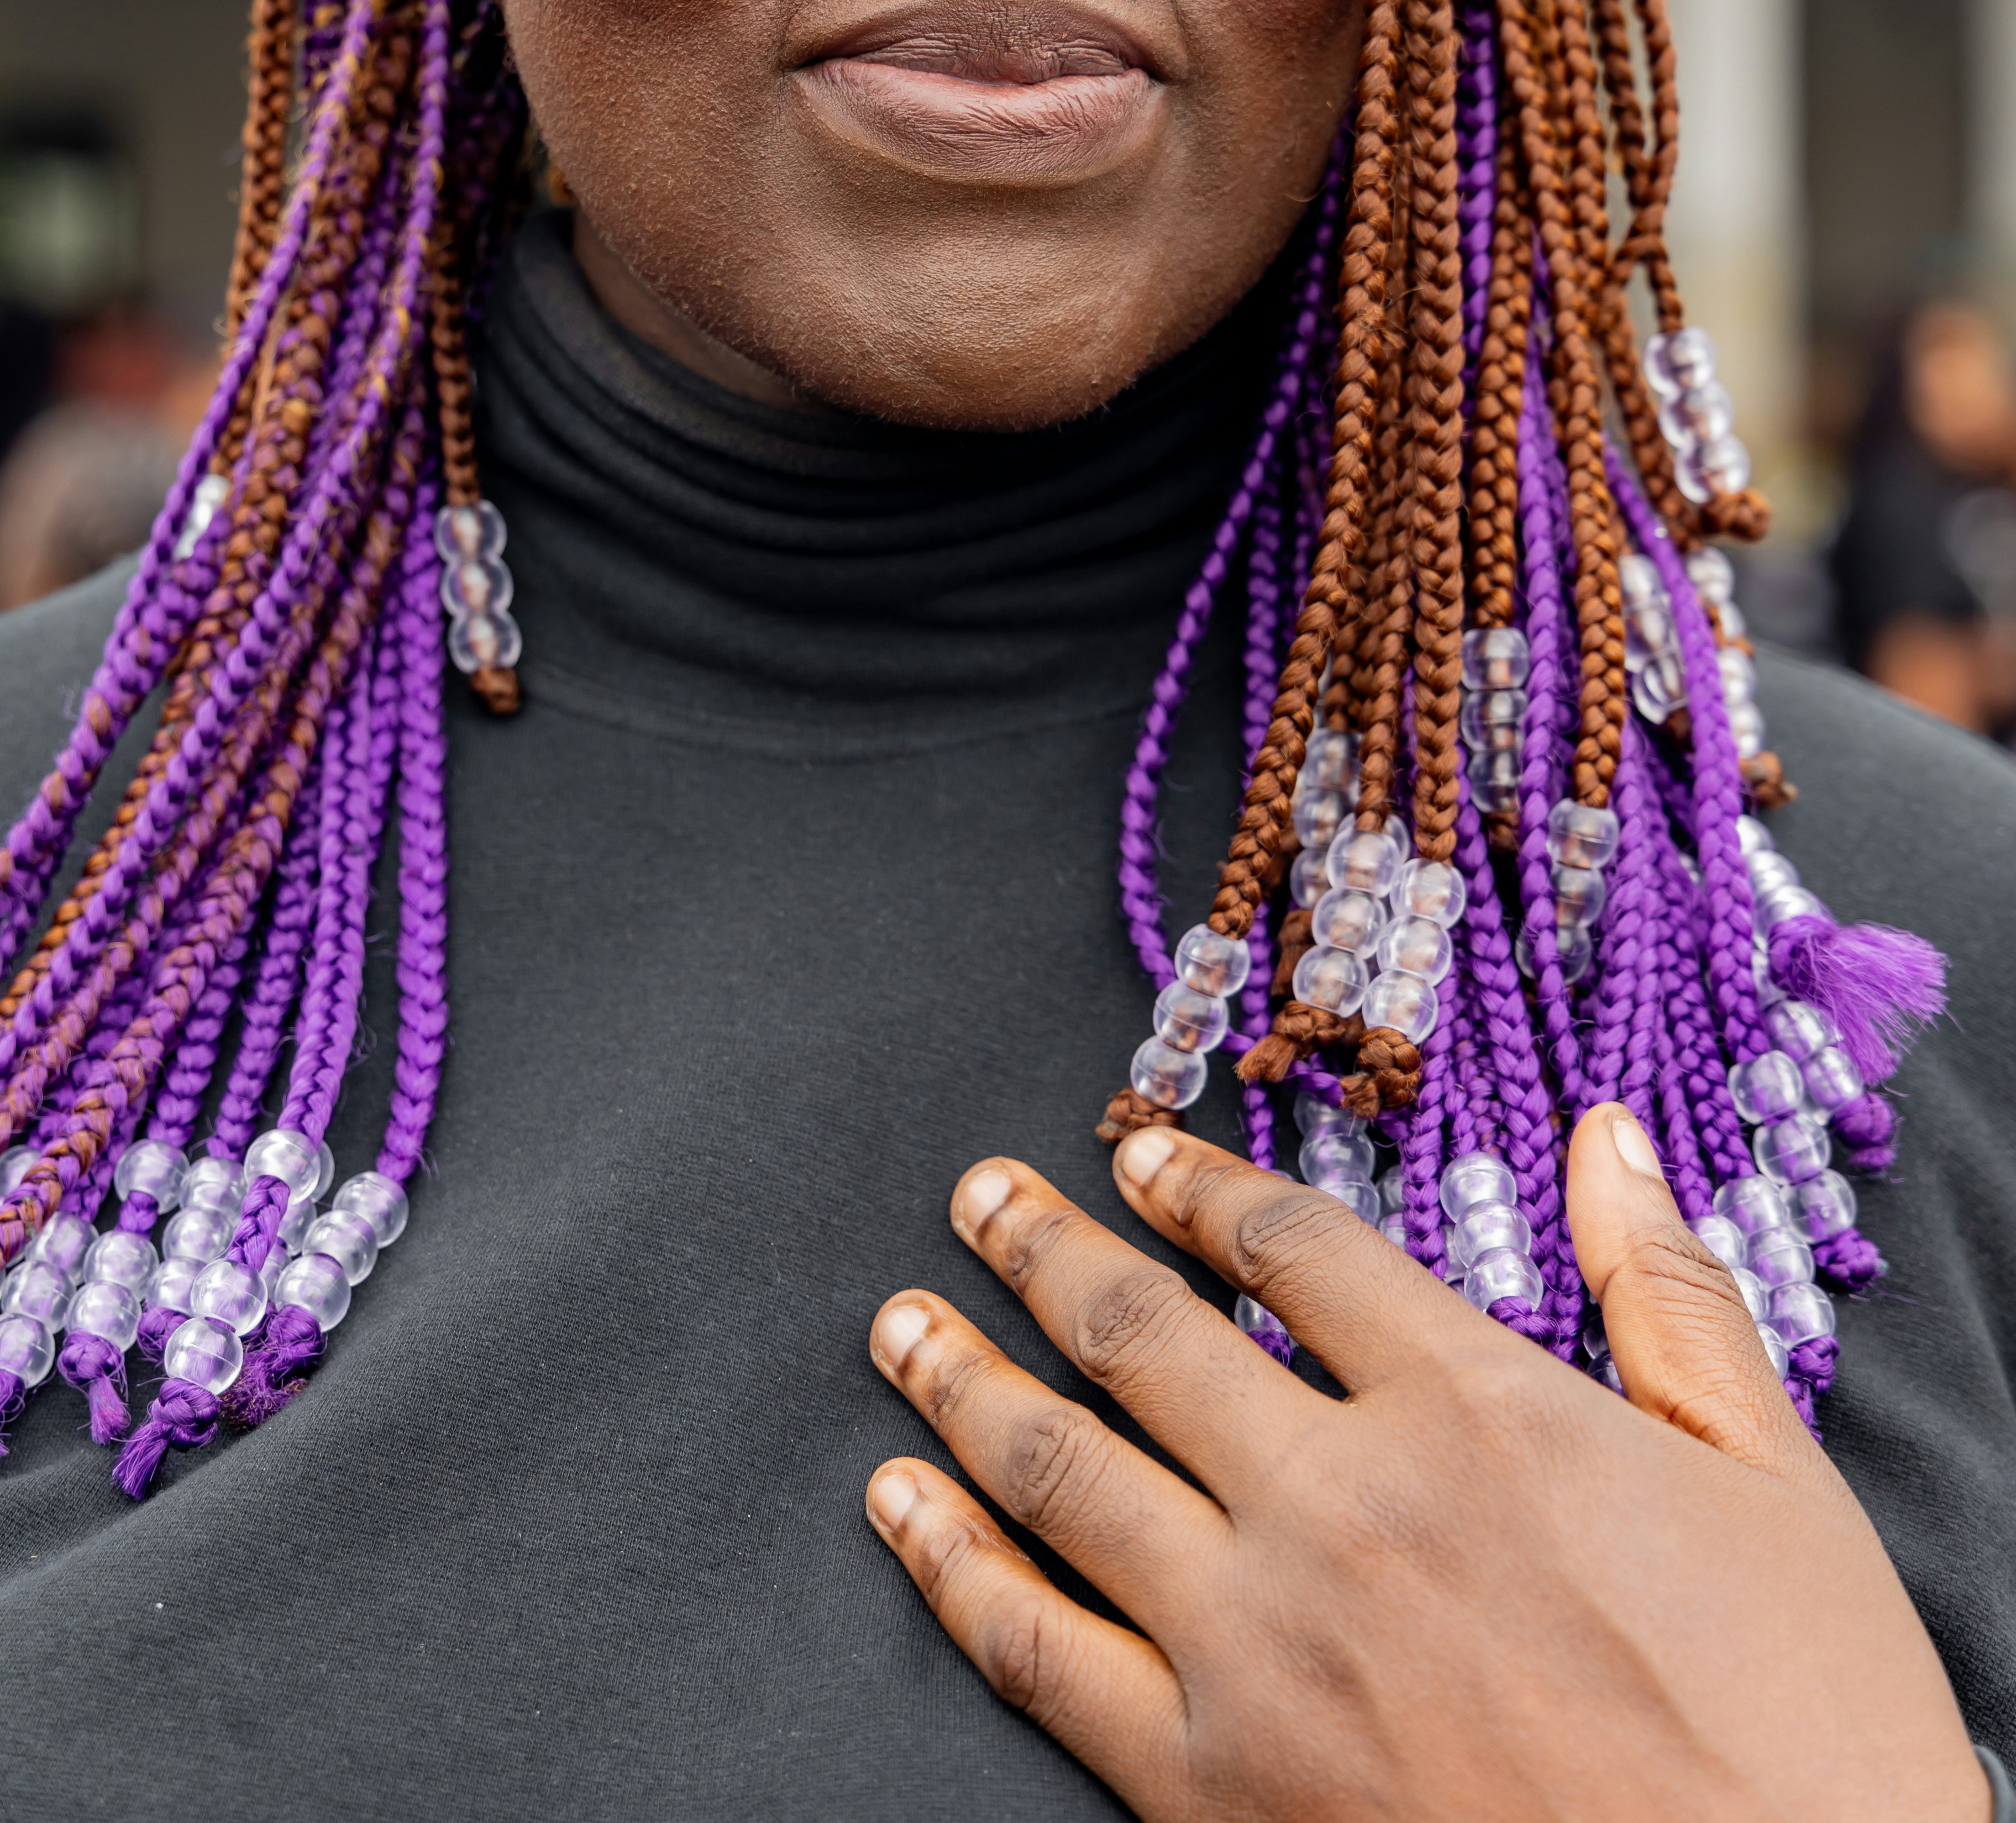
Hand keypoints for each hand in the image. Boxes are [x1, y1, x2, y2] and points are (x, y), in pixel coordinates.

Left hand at [865, 1107, 1984, 1820]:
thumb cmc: (1801, 1740)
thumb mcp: (1775, 1488)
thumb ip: (1671, 1298)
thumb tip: (1610, 1139)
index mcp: (1475, 1412)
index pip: (1297, 1250)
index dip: (1203, 1188)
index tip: (1134, 1152)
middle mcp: (1344, 1505)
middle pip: (1146, 1334)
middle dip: (1045, 1248)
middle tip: (974, 1195)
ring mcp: (1260, 1652)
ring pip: (1063, 1471)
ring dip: (965, 1380)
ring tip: (901, 1323)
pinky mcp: (1209, 1792)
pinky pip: (1037, 1653)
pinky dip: (951, 1567)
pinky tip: (900, 1509)